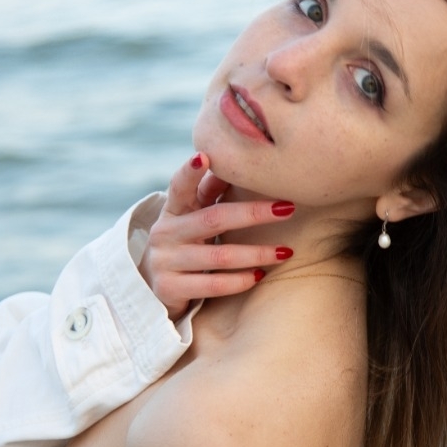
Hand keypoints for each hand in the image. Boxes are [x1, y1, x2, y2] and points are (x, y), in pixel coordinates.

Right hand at [139, 153, 294, 319]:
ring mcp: (165, 261)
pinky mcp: (170, 288)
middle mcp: (165, 233)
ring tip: (285, 252)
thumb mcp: (193, 217)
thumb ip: (210, 192)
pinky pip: (213, 285)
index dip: (190, 172)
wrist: (158, 289)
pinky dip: (240, 281)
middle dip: (253, 213)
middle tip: (287, 208)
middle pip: (213, 219)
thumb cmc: (187, 244)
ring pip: (219, 256)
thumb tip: (242, 161)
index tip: (205, 157)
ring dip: (256, 253)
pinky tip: (260, 275)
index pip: (179, 186)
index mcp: (173, 210)